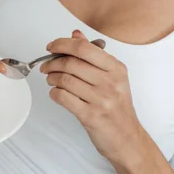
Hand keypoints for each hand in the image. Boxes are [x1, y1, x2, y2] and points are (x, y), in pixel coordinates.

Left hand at [41, 30, 144, 163]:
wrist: (127, 138)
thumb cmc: (118, 107)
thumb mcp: (113, 77)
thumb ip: (94, 54)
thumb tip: (76, 35)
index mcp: (116, 68)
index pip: (84, 48)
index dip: (63, 44)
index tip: (52, 46)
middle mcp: (111, 82)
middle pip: (72, 63)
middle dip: (52, 63)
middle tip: (46, 66)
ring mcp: (101, 99)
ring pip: (65, 80)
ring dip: (52, 78)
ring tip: (51, 80)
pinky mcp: (91, 115)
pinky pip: (64, 97)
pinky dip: (54, 93)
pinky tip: (56, 93)